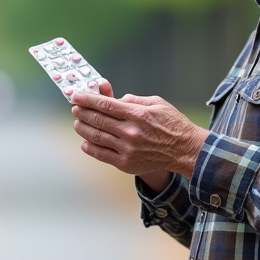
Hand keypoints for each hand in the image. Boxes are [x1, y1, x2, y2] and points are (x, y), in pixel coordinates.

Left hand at [70, 85, 207, 179]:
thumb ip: (133, 99)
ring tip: (77, 123)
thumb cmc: (172, 124)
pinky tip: (84, 141)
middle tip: (74, 108)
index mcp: (137, 114)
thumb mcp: (156, 103)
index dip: (87, 99)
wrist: (185, 150)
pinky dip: (90, 147)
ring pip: (95, 137)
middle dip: (82, 112)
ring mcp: (127, 149)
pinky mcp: (126, 164)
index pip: (105, 104)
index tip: (76, 96)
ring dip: (82, 128)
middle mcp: (130, 132)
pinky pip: (101, 154)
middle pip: (97, 120)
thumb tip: (114, 99)